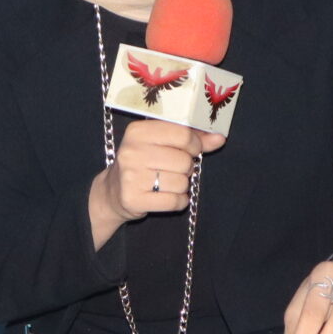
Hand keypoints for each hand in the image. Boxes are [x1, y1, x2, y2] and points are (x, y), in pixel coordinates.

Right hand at [89, 119, 226, 248]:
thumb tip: (219, 138)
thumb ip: (192, 138)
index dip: (194, 145)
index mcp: (138, 131)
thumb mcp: (162, 144)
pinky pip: (174, 201)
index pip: (183, 134)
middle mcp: (132, 151)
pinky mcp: (133, 199)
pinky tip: (167, 197)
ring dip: (181, 186)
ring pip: (181, 182)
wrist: (112, 192)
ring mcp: (131, 176)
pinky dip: (178, 202)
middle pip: (184, 161)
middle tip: (172, 170)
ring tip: (165, 183)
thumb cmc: (143, 164)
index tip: (189, 150)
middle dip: (186, 168)